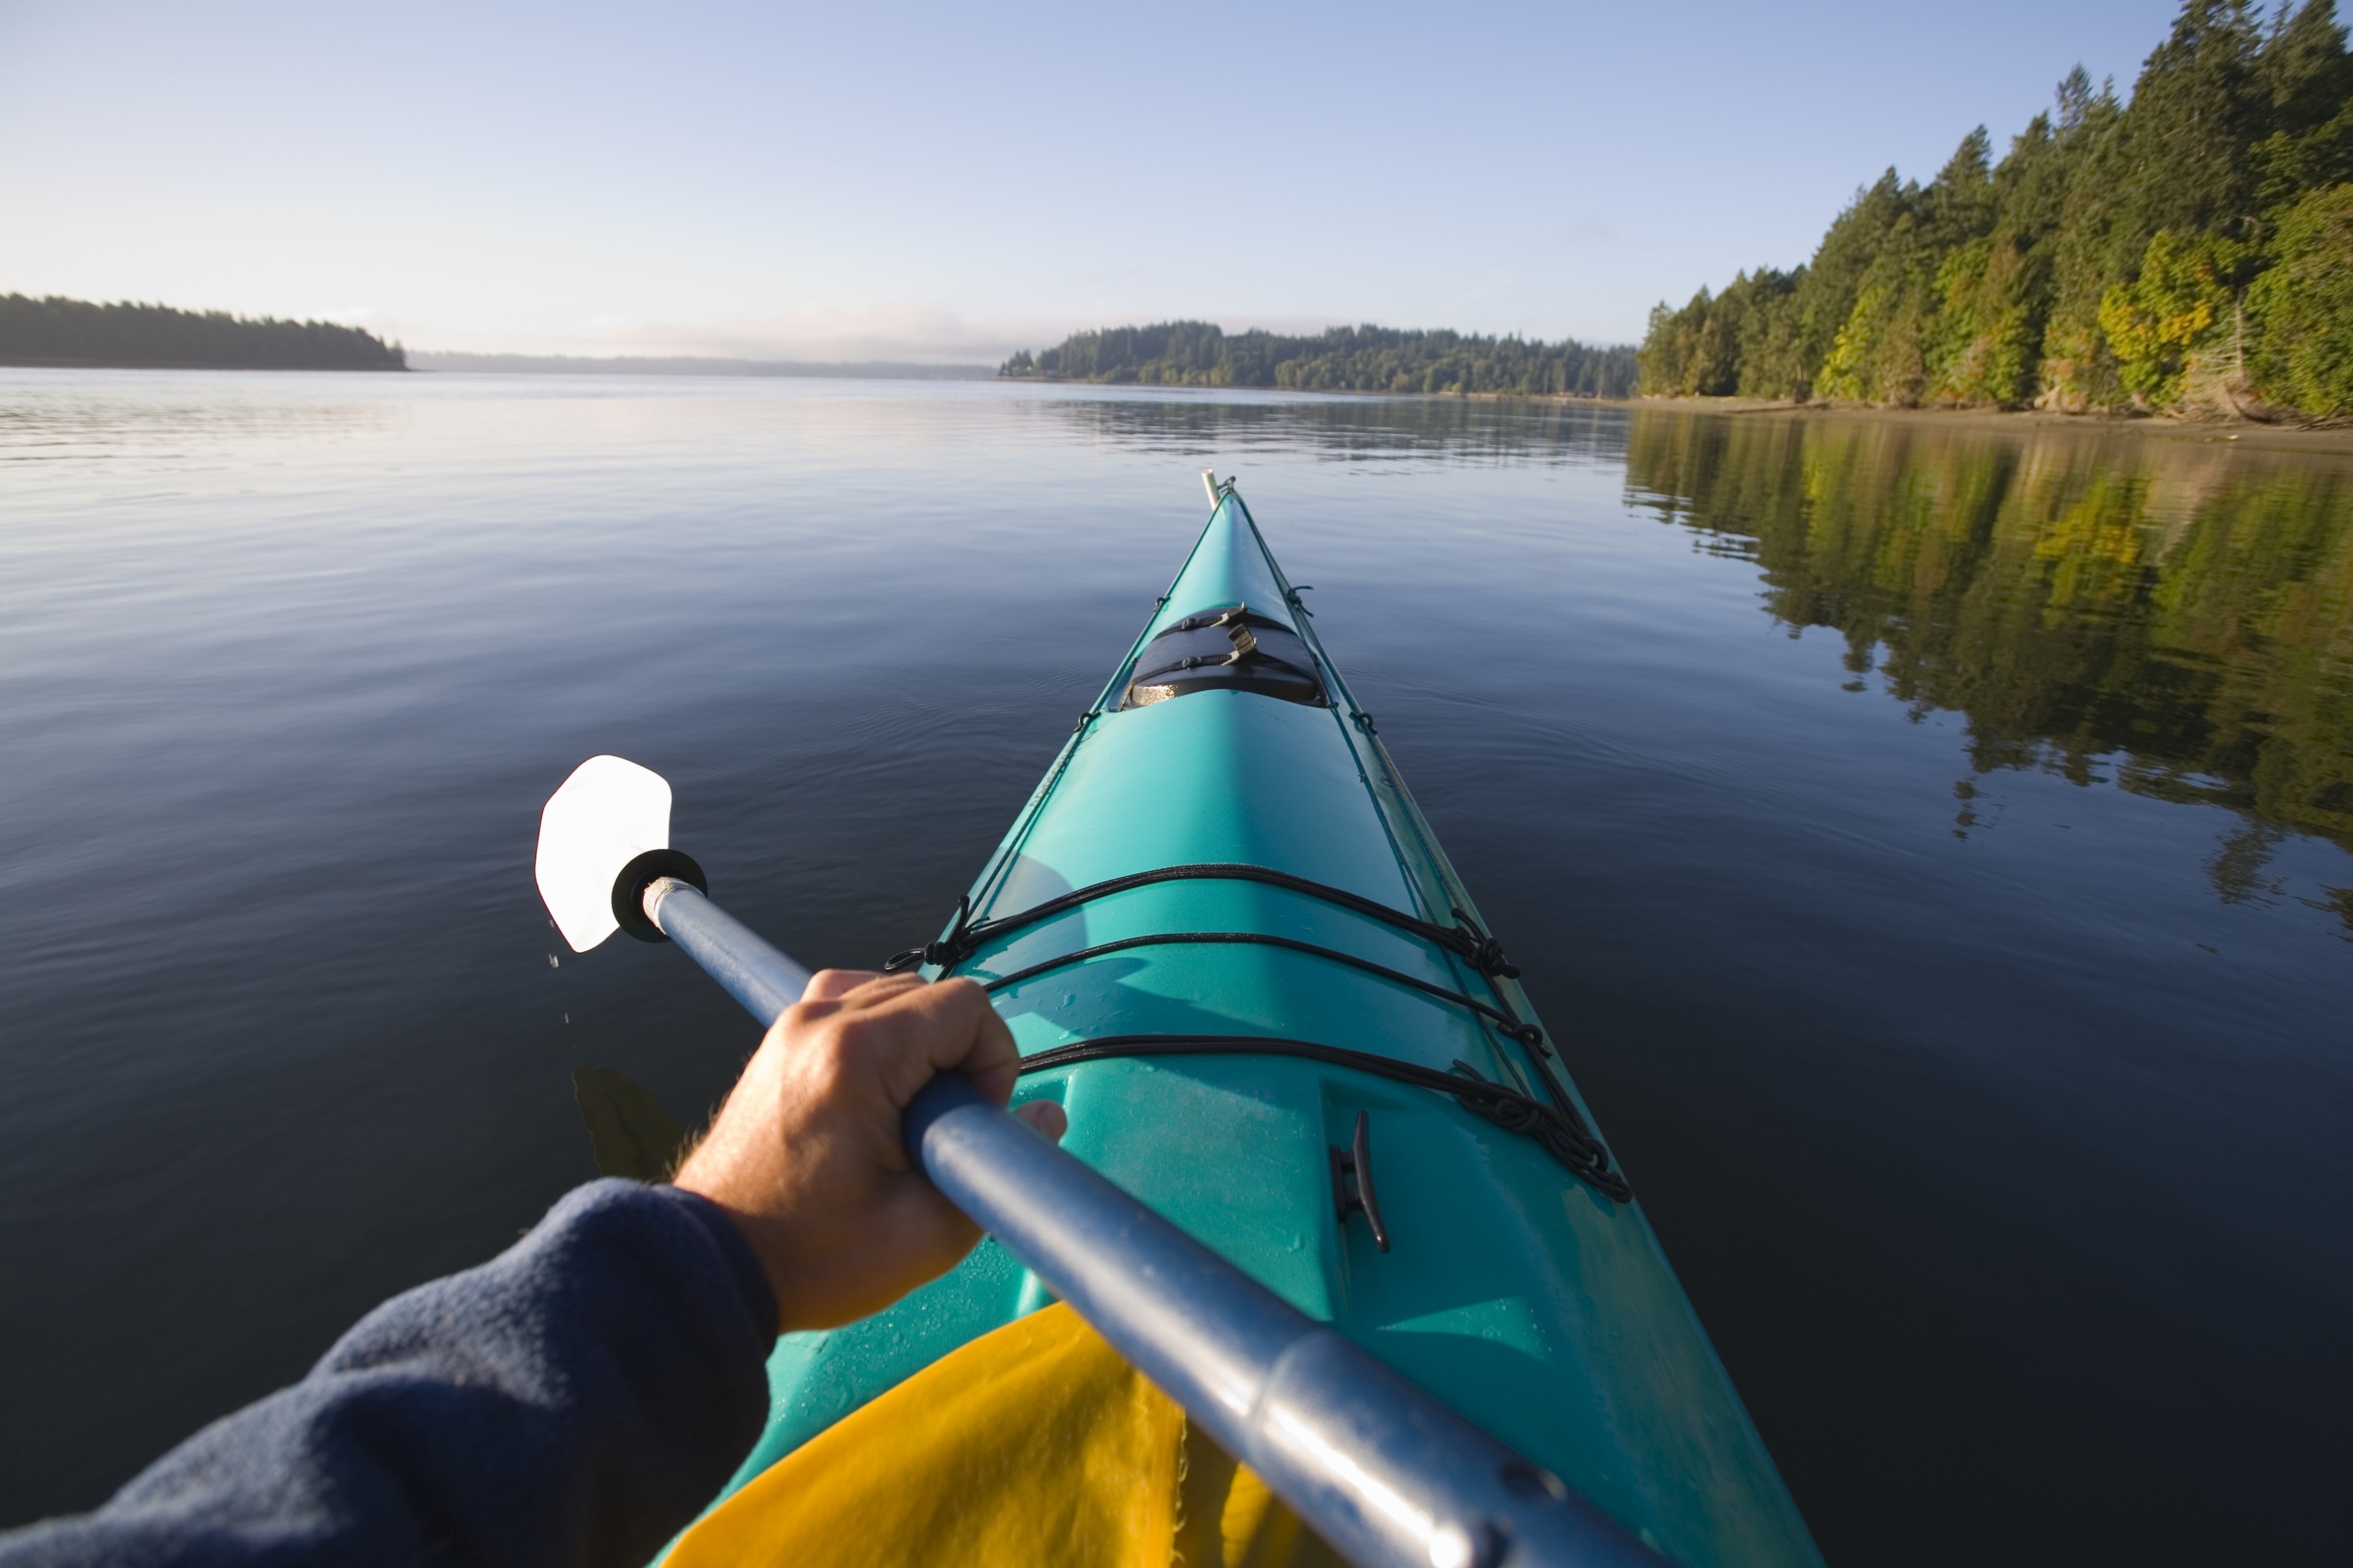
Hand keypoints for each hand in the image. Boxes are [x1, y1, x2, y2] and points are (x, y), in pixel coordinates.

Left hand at [673, 970, 1066, 1332]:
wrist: (711, 1265)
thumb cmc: (811, 1257)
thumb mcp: (924, 1235)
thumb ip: (995, 1169)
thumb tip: (1047, 1118)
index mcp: (858, 1056)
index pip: (967, 1006)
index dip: (992, 1062)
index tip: (969, 1123)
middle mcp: (821, 1021)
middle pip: (933, 996)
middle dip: (958, 1056)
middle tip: (939, 1130)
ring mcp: (793, 1025)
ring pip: (893, 994)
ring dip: (920, 1044)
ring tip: (907, 1116)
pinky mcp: (780, 1039)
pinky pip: (851, 1003)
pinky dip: (879, 1034)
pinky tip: (878, 1092)